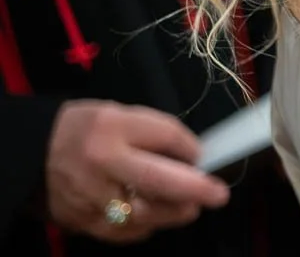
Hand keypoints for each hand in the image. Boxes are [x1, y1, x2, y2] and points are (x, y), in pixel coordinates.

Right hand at [45, 100, 230, 242]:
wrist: (34, 153)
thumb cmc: (87, 130)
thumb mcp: (122, 115)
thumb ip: (156, 134)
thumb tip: (193, 156)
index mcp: (112, 127)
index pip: (164, 136)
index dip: (191, 148)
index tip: (204, 156)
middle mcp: (100, 163)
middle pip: (155, 179)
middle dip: (193, 189)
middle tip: (218, 195)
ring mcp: (89, 196)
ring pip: (141, 213)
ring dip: (173, 213)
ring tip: (190, 208)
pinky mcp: (81, 220)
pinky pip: (121, 231)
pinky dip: (144, 227)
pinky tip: (155, 219)